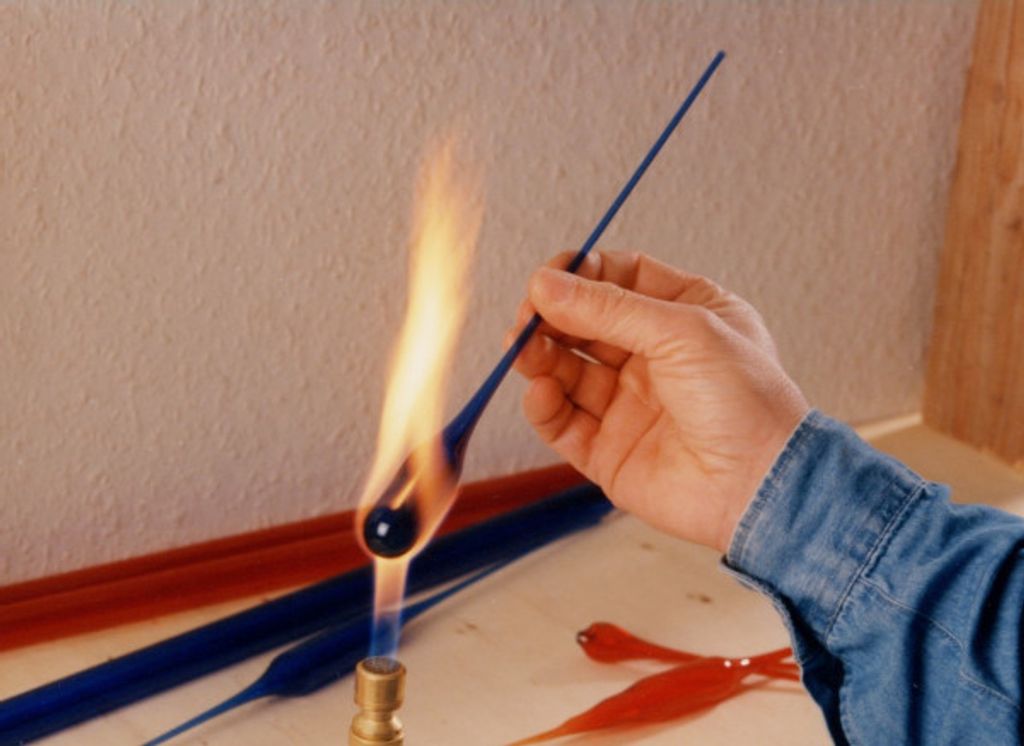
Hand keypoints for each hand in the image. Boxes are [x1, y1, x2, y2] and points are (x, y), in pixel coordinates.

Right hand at [508, 251, 808, 552]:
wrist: (760, 486)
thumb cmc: (746, 402)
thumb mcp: (682, 331)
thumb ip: (609, 308)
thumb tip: (546, 283)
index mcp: (683, 316)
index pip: (618, 278)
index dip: (580, 274)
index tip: (549, 277)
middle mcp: (652, 357)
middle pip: (583, 322)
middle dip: (549, 316)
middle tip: (525, 317)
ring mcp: (628, 404)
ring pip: (565, 370)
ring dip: (538, 356)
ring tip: (523, 351)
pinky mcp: (607, 450)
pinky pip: (561, 421)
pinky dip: (544, 405)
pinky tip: (543, 392)